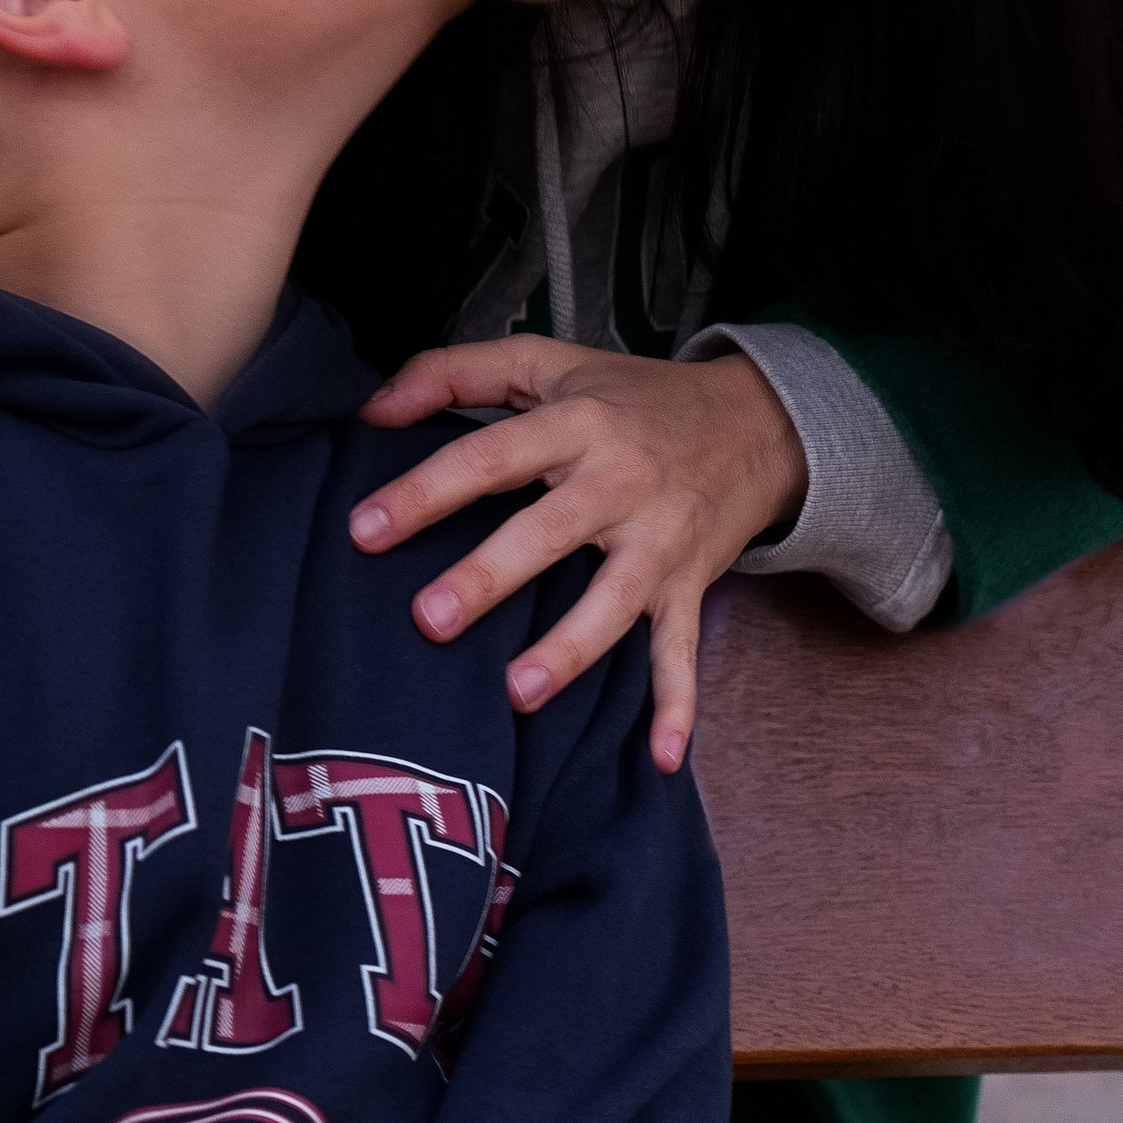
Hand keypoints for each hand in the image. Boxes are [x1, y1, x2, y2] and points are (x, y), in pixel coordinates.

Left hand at [351, 340, 807, 776]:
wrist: (758, 420)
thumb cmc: (630, 397)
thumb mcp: (546, 363)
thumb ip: (454, 373)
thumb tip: (371, 408)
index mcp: (577, 423)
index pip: (490, 455)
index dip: (427, 491)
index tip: (364, 529)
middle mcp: (621, 482)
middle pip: (549, 531)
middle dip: (490, 576)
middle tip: (428, 620)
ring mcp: (660, 540)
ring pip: (615, 600)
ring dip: (570, 649)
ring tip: (517, 695)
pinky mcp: (689, 585)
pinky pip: (683, 650)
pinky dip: (679, 704)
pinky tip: (663, 758)